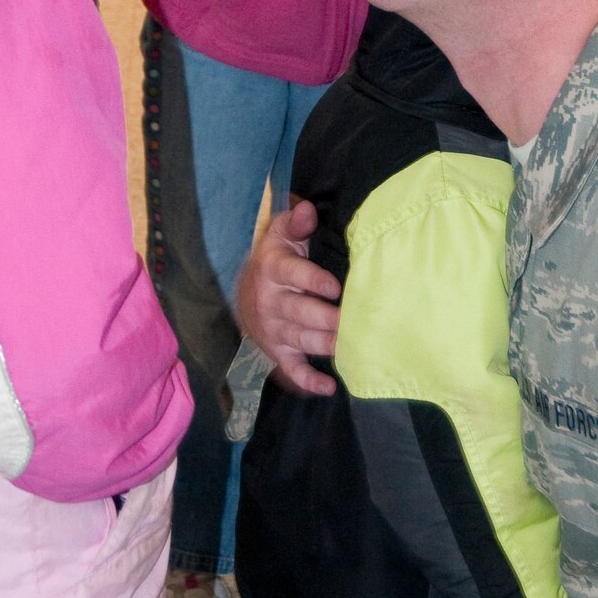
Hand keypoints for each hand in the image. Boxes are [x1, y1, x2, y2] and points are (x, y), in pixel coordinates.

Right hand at [235, 200, 340, 396]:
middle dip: (325, 319)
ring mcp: (274, 330)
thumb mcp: (280, 234)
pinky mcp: (278, 352)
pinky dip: (308, 380)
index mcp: (273, 270)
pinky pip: (291, 369)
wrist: (245, 292)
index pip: (293, 275)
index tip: (335, 288)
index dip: (313, 281)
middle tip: (351, 323)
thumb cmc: (276, 258)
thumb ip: (295, 222)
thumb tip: (307, 210)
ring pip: (299, 340)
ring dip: (323, 346)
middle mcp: (271, 302)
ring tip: (348, 349)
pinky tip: (329, 386)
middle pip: (299, 313)